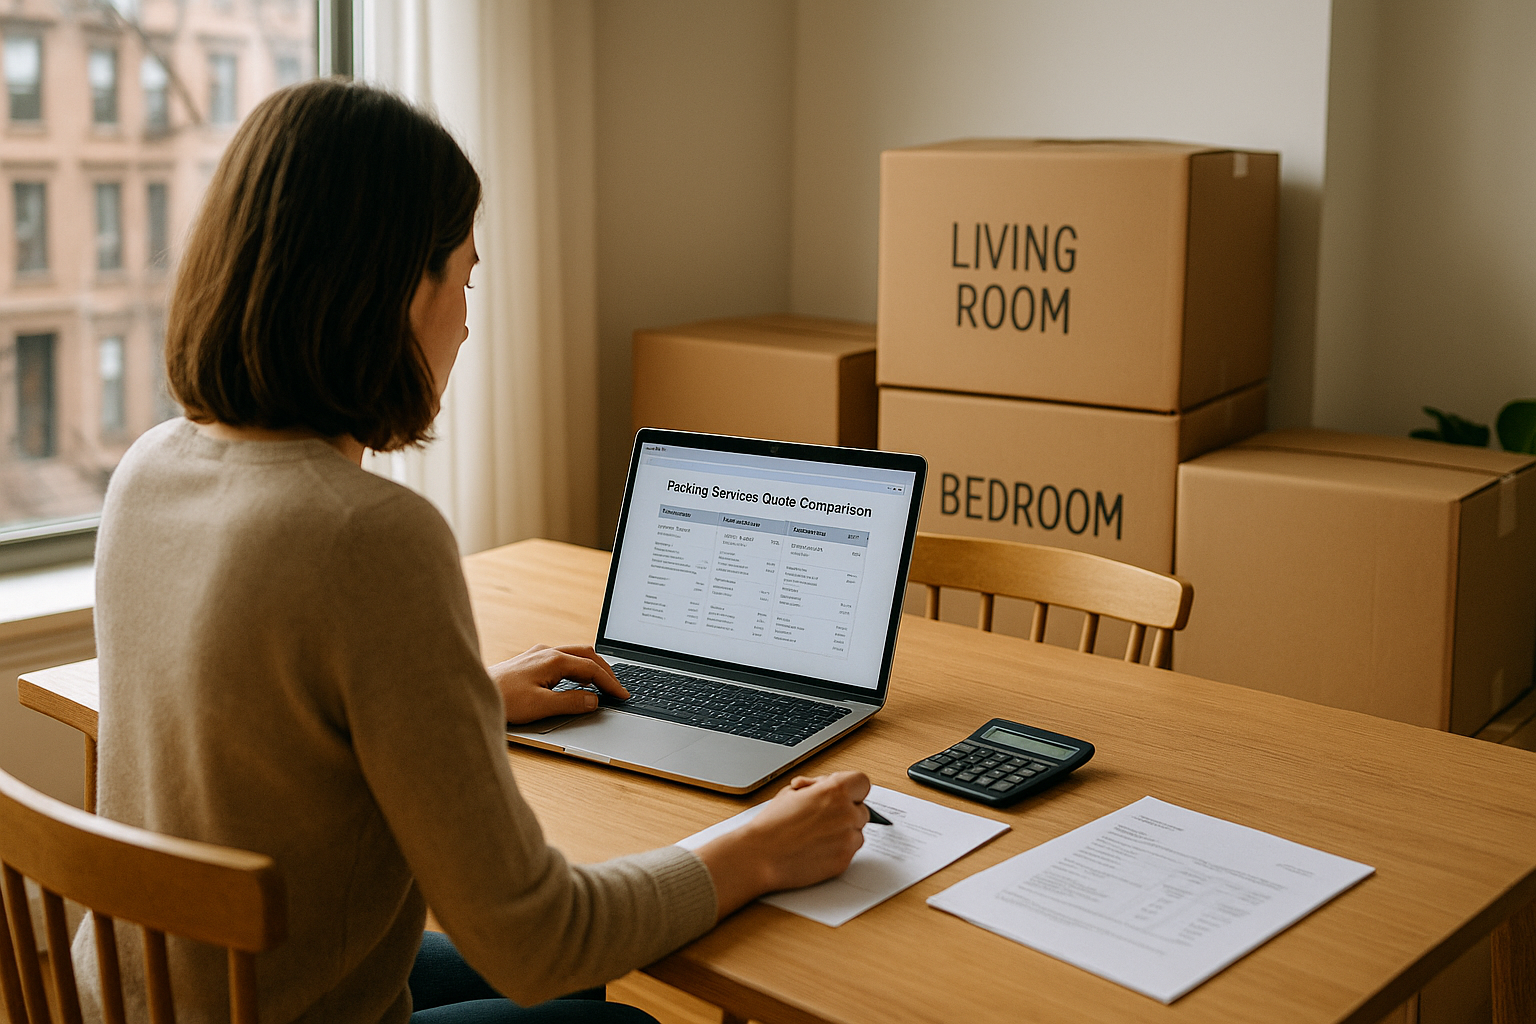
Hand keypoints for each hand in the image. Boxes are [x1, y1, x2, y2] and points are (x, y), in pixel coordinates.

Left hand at [487, 644, 628, 724]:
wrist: (471, 692)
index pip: (591, 668)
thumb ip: (571, 702)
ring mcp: (537, 655)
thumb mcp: (541, 706)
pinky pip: (562, 659)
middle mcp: (547, 652)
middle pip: (586, 655)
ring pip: (574, 654)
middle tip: (616, 687)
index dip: (610, 683)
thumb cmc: (503, 699)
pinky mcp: (529, 661)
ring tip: (601, 684)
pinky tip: (574, 681)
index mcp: (553, 660)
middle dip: (605, 670)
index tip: (622, 695)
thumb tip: (593, 700)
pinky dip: (577, 668)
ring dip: (591, 667)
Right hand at [695, 771, 870, 918]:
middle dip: (846, 812)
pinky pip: (850, 851)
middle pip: (861, 809)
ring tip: (816, 835)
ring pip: (857, 832)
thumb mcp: (792, 792)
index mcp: (835, 792)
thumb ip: (818, 787)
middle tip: (823, 817)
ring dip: (844, 832)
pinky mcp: (844, 861)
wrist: (760, 855)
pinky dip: (838, 850)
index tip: (842, 794)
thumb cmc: (772, 824)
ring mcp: (847, 839)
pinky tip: (816, 848)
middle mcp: (846, 814)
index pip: (861, 782)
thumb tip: (829, 786)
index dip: (851, 788)